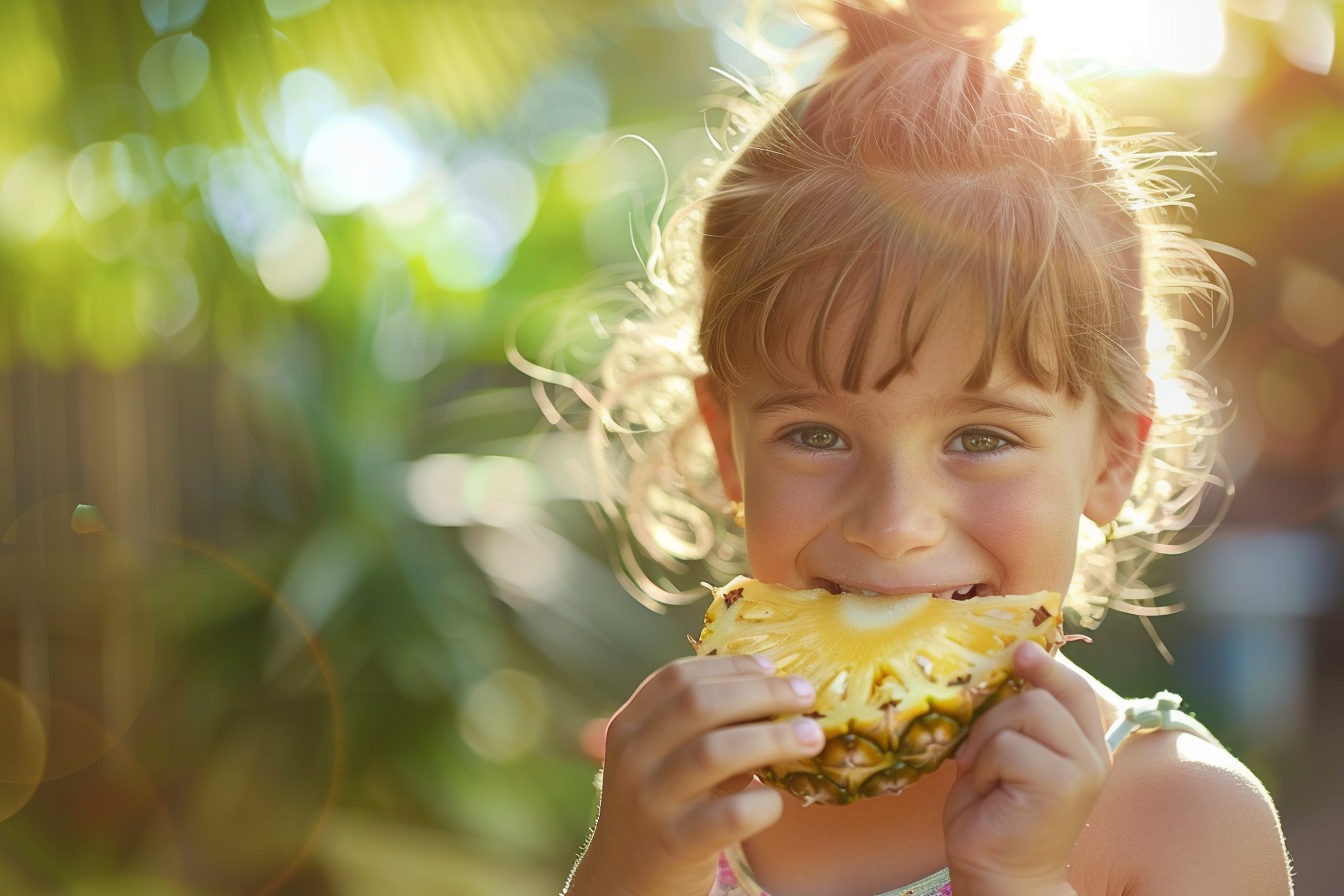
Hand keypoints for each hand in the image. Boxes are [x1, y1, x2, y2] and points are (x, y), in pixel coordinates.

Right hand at [566, 654, 822, 895]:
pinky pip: (728, 816)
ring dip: (772, 739)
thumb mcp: (667, 760)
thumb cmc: (664, 808)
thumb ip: (707, 728)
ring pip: (714, 753)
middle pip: (699, 704)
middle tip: (806, 695)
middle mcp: (634, 757)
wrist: (625, 882)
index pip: (678, 677)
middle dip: (761, 693)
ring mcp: (650, 801)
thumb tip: (780, 696)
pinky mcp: (674, 843)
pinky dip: (762, 802)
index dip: (730, 666)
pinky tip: (778, 799)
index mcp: (630, 725)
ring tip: (813, 736)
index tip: (772, 667)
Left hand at [942, 641, 1109, 895]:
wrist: (998, 876)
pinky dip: (985, 763)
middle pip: (1043, 694)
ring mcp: (1081, 770)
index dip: (1047, 664)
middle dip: (996, 714)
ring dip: (988, 739)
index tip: (1019, 649)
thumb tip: (999, 667)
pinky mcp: (1062, 785)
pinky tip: (986, 790)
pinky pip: (1009, 745)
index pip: (1074, 687)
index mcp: (1080, 745)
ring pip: (1026, 711)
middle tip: (976, 752)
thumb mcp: (1002, 754)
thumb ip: (1012, 718)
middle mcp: (1090, 755)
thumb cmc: (992, 815)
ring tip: (981, 773)